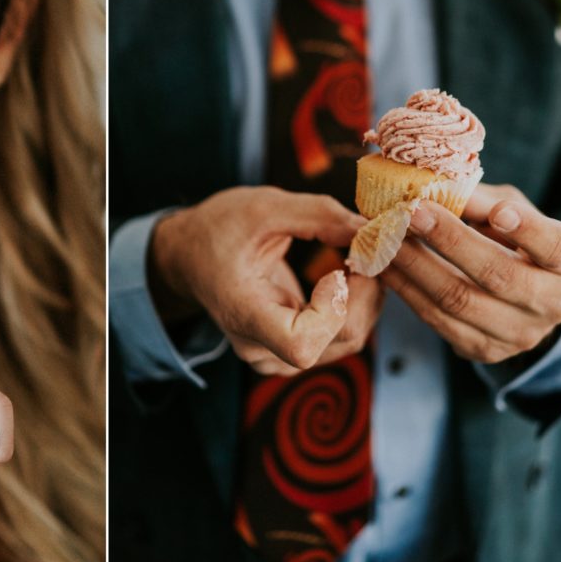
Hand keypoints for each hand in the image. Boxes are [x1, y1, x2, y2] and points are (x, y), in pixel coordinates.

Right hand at [150, 186, 382, 375]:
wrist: (189, 255)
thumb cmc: (217, 230)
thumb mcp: (262, 207)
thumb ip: (318, 215)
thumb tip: (371, 229)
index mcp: (243, 314)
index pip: (300, 345)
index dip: (332, 310)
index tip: (335, 270)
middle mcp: (260, 346)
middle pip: (338, 340)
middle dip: (364, 292)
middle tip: (366, 250)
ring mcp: (276, 354)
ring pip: (348, 341)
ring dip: (365, 298)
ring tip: (357, 257)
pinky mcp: (290, 348)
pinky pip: (340, 337)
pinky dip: (355, 305)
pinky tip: (347, 275)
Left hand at [381, 184, 560, 363]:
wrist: (520, 300)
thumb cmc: (514, 242)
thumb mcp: (511, 213)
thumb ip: (485, 201)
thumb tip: (443, 186)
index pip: (555, 248)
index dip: (528, 230)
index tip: (498, 211)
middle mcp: (551, 303)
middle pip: (497, 274)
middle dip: (450, 241)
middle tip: (413, 213)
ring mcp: (518, 333)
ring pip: (459, 300)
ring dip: (416, 266)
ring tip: (388, 238)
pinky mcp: (483, 349)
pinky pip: (436, 319)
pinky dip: (406, 290)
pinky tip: (385, 266)